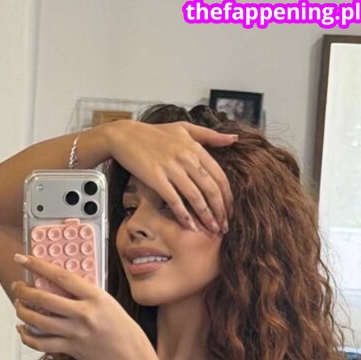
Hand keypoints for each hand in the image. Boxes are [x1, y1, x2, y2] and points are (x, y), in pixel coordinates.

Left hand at [12, 254, 153, 359]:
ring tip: (18, 305)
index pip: (61, 276)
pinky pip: (42, 343)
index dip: (38, 265)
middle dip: (23, 291)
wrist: (132, 359)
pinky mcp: (71, 349)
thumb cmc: (122, 330)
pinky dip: (27, 336)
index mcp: (95, 297)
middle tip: (16, 286)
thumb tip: (60, 286)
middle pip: (44, 299)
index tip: (22, 258)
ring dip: (22, 311)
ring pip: (38, 321)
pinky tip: (22, 329)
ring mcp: (76, 333)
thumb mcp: (108, 303)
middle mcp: (84, 314)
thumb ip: (85, 295)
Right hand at [104, 118, 235, 233]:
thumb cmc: (154, 133)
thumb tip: (234, 138)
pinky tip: (190, 227)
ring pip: (195, 197)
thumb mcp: (185, 128)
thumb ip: (210, 135)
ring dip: (206, 216)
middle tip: (224, 227)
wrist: (126, 135)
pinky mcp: (156, 178)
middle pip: (211, 189)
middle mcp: (187, 158)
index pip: (219, 176)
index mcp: (196, 148)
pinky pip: (174, 200)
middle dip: (220, 211)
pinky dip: (184, 215)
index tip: (230, 212)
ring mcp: (172, 168)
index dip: (227, 197)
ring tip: (212, 230)